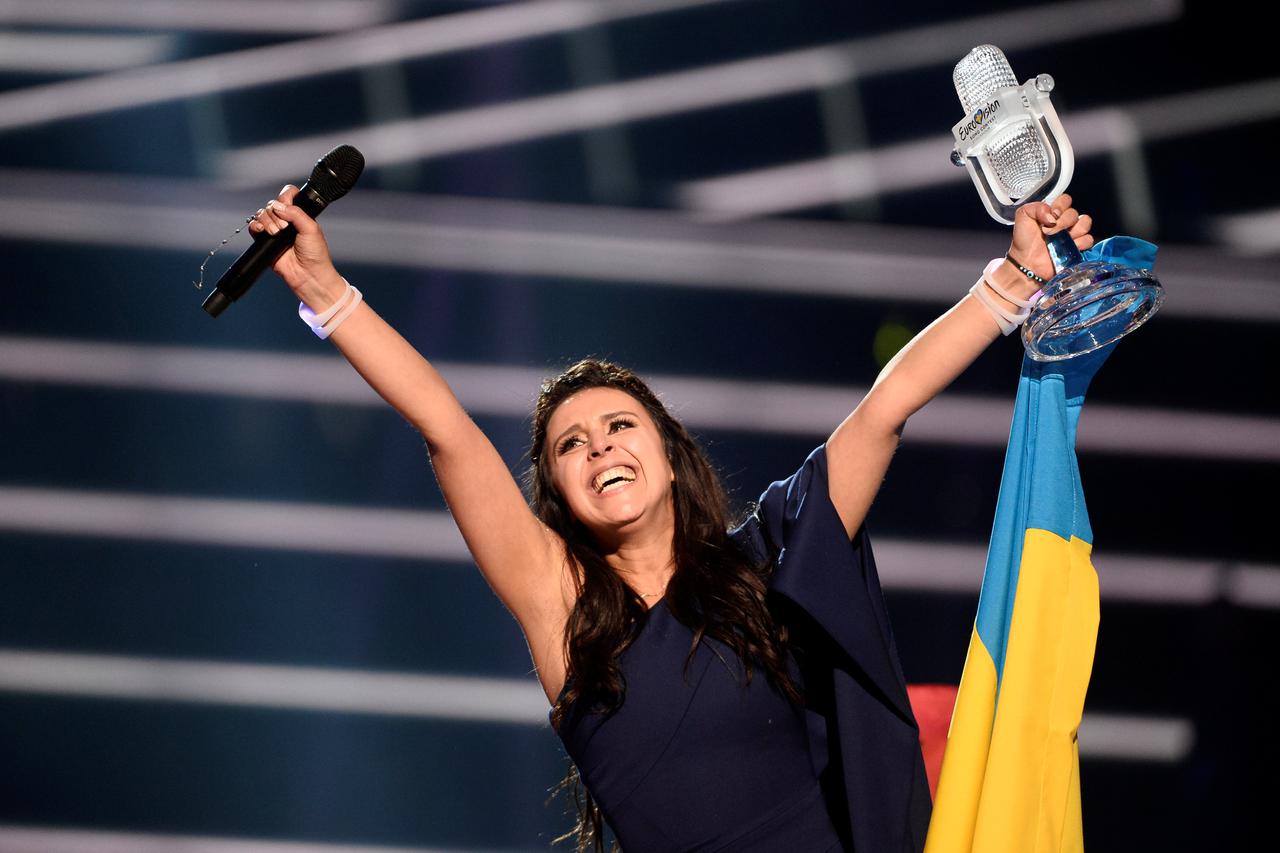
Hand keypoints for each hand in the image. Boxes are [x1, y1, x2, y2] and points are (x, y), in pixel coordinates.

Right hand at [246, 184, 344, 308]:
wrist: (308, 275)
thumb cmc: (315, 254)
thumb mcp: (311, 229)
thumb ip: (296, 214)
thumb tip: (279, 205)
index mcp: (299, 214)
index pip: (288, 196)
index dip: (285, 197)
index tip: (287, 206)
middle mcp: (286, 220)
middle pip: (272, 204)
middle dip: (275, 214)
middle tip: (284, 228)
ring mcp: (275, 230)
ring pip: (262, 214)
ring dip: (267, 221)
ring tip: (276, 233)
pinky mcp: (265, 241)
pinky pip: (254, 227)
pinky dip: (255, 226)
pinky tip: (262, 231)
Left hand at [1007, 193, 1094, 282]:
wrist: (1025, 262)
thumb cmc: (1024, 240)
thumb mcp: (1023, 216)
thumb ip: (1036, 207)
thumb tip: (1052, 214)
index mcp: (1053, 212)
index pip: (1066, 200)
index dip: (1060, 205)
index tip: (1051, 216)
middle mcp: (1064, 221)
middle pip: (1074, 213)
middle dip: (1062, 221)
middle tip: (1049, 231)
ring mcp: (1072, 234)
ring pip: (1085, 223)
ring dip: (1073, 230)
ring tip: (1059, 239)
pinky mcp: (1077, 247)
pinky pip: (1088, 240)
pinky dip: (1079, 243)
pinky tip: (1066, 247)